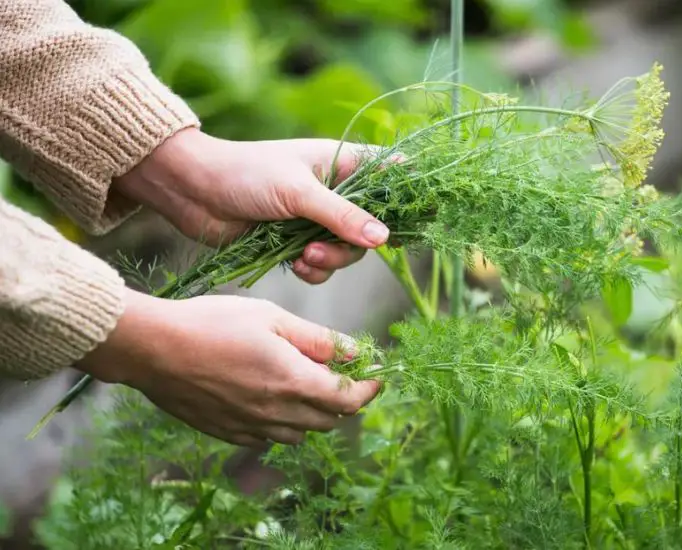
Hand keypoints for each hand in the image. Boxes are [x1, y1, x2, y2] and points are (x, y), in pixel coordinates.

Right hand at [77, 288, 380, 446]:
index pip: (348, 400)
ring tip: (305, 384)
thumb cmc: (213, 322)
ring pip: (301, 433)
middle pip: (329, 420)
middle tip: (342, 375)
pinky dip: (282, 423)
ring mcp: (251, 427)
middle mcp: (276, 412)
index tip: (376, 376)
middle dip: (344, 400)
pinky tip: (271, 397)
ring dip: (314, 414)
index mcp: (293, 381)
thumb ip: (318, 339)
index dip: (369, 389)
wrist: (153, 348)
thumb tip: (355, 351)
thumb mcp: (273, 318)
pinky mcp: (228, 433)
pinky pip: (269, 438)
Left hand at [114, 128, 388, 284]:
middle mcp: (335, 191)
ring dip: (330, 260)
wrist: (193, 193)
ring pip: (347, 251)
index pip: (389, 173)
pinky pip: (322, 266)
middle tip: (323, 248)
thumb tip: (384, 239)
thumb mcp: (297, 193)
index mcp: (342, 163)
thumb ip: (342, 216)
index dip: (406, 196)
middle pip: (371, 226)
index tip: (415, 217)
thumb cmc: (245, 174)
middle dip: (352, 245)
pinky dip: (313, 271)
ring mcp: (315, 218)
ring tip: (303, 257)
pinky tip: (295, 265)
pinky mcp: (295, 242)